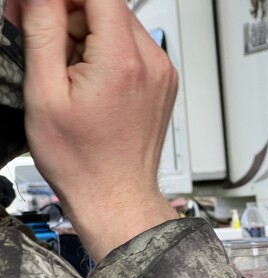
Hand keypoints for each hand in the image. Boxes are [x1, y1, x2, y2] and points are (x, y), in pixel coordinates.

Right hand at [21, 0, 178, 261]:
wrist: (116, 197)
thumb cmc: (83, 161)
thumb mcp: (44, 92)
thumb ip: (43, 31)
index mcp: (124, 60)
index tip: (37, 10)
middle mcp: (152, 62)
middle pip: (106, 5)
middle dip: (66, 12)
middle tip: (34, 35)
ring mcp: (161, 73)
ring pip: (117, 24)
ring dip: (83, 32)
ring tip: (61, 68)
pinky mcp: (161, 83)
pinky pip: (130, 48)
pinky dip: (103, 51)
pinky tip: (84, 78)